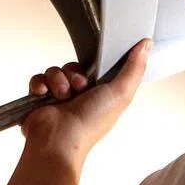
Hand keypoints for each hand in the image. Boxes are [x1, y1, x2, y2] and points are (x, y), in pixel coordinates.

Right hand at [20, 40, 150, 170]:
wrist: (57, 140)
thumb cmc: (90, 123)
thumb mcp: (121, 93)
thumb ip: (134, 68)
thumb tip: (146, 44)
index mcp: (100, 95)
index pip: (95, 68)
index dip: (94, 65)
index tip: (95, 68)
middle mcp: (79, 96)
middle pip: (73, 66)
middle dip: (74, 74)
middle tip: (79, 88)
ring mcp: (58, 98)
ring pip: (55, 71)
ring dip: (58, 81)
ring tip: (61, 96)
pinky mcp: (40, 98)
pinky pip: (38, 78)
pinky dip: (40, 85)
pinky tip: (45, 95)